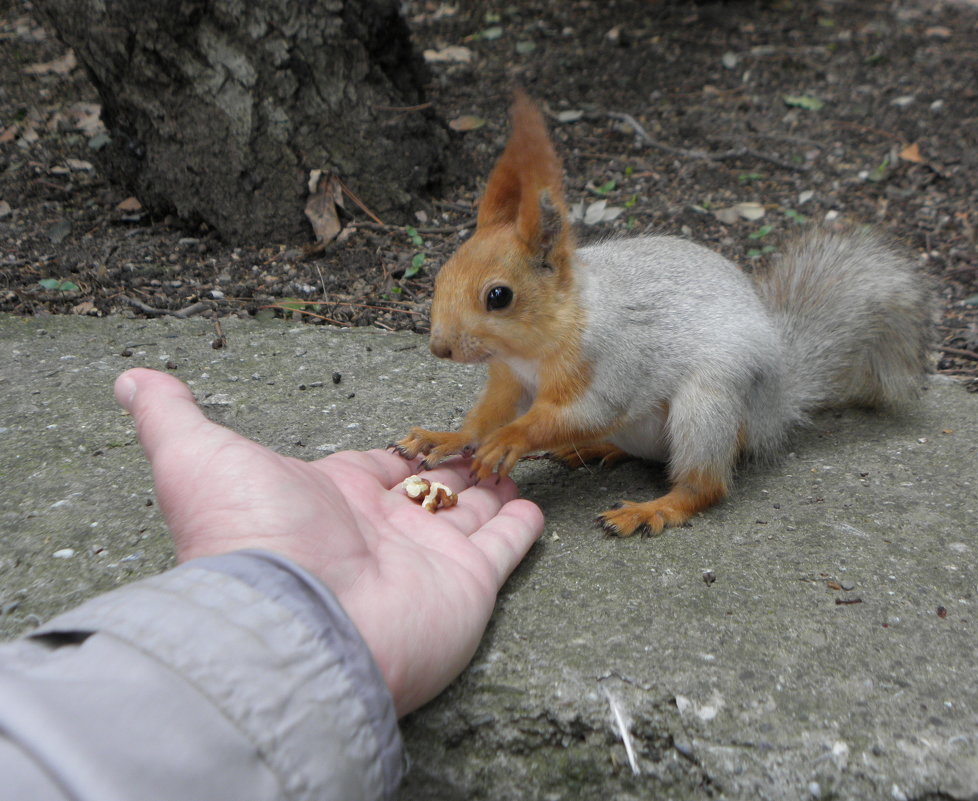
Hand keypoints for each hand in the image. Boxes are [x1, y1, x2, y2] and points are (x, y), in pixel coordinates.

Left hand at [113, 368, 542, 714]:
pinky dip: (519, 528)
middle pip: (428, 492)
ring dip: (490, 491)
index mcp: (332, 499)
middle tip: (483, 445)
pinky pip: (503, 550)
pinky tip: (530, 506)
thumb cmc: (248, 538)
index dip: (402, 455)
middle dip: (453, 470)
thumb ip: (171, 416)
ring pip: (468, 517)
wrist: (293, 623)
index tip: (423, 441)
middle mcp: (381, 530)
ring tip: (513, 464)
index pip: (378, 470)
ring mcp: (426, 558)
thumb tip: (131, 379)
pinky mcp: (467, 585)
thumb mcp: (197, 458)